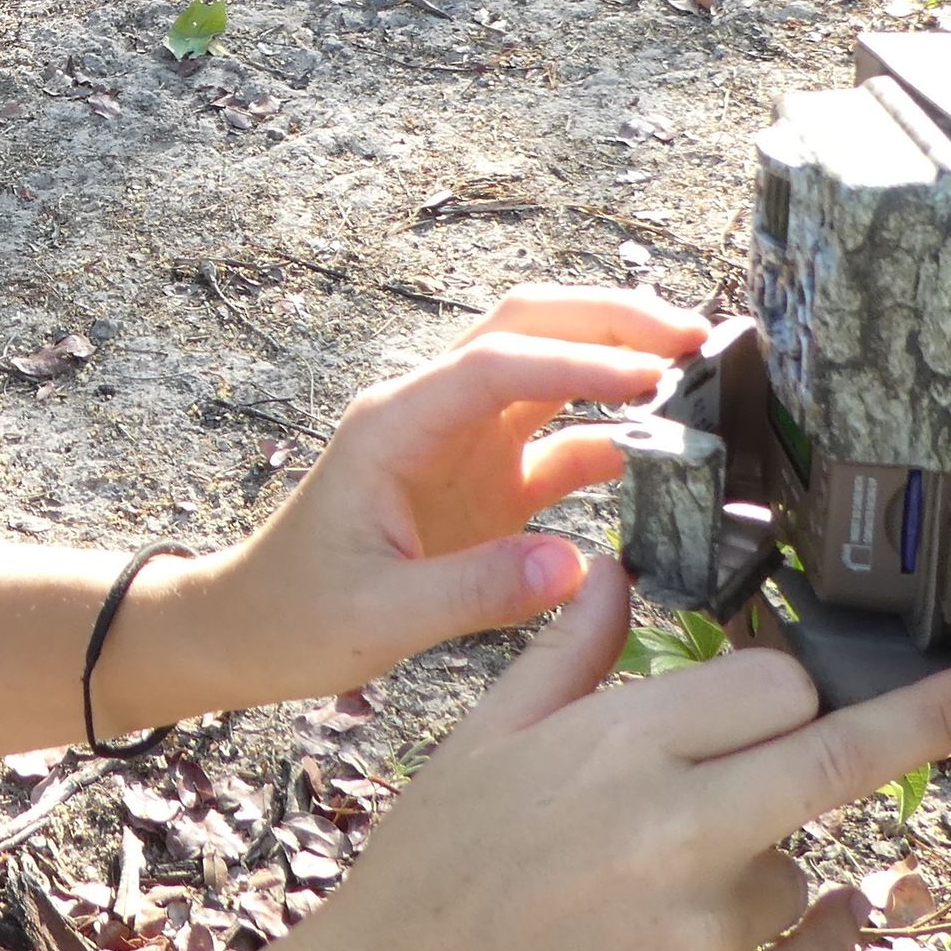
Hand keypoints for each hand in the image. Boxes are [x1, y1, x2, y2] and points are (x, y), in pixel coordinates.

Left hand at [149, 284, 705, 708]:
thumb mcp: (381, 614)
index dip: (579, 362)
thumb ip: (476, 590)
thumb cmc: (295, 613)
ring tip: (701, 373)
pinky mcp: (485, 485)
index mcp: (396, 423)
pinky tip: (665, 453)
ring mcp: (462, 446)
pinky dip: (611, 437)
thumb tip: (576, 566)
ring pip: (549, 374)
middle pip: (528, 333)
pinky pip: (557, 443)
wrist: (250, 629)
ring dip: (616, 362)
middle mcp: (432, 416)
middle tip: (698, 335)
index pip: (498, 365)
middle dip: (610, 320)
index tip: (654, 373)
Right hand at [282, 566, 950, 950]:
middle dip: (934, 716)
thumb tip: (613, 571)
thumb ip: (569, 655)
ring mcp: (699, 924)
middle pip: (838, 757)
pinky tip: (817, 914)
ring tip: (666, 880)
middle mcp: (671, 828)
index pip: (771, 686)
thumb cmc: (437, 866)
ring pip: (796, 868)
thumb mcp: (485, 740)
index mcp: (617, 747)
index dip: (784, 684)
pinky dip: (823, 933)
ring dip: (767, 863)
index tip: (789, 688)